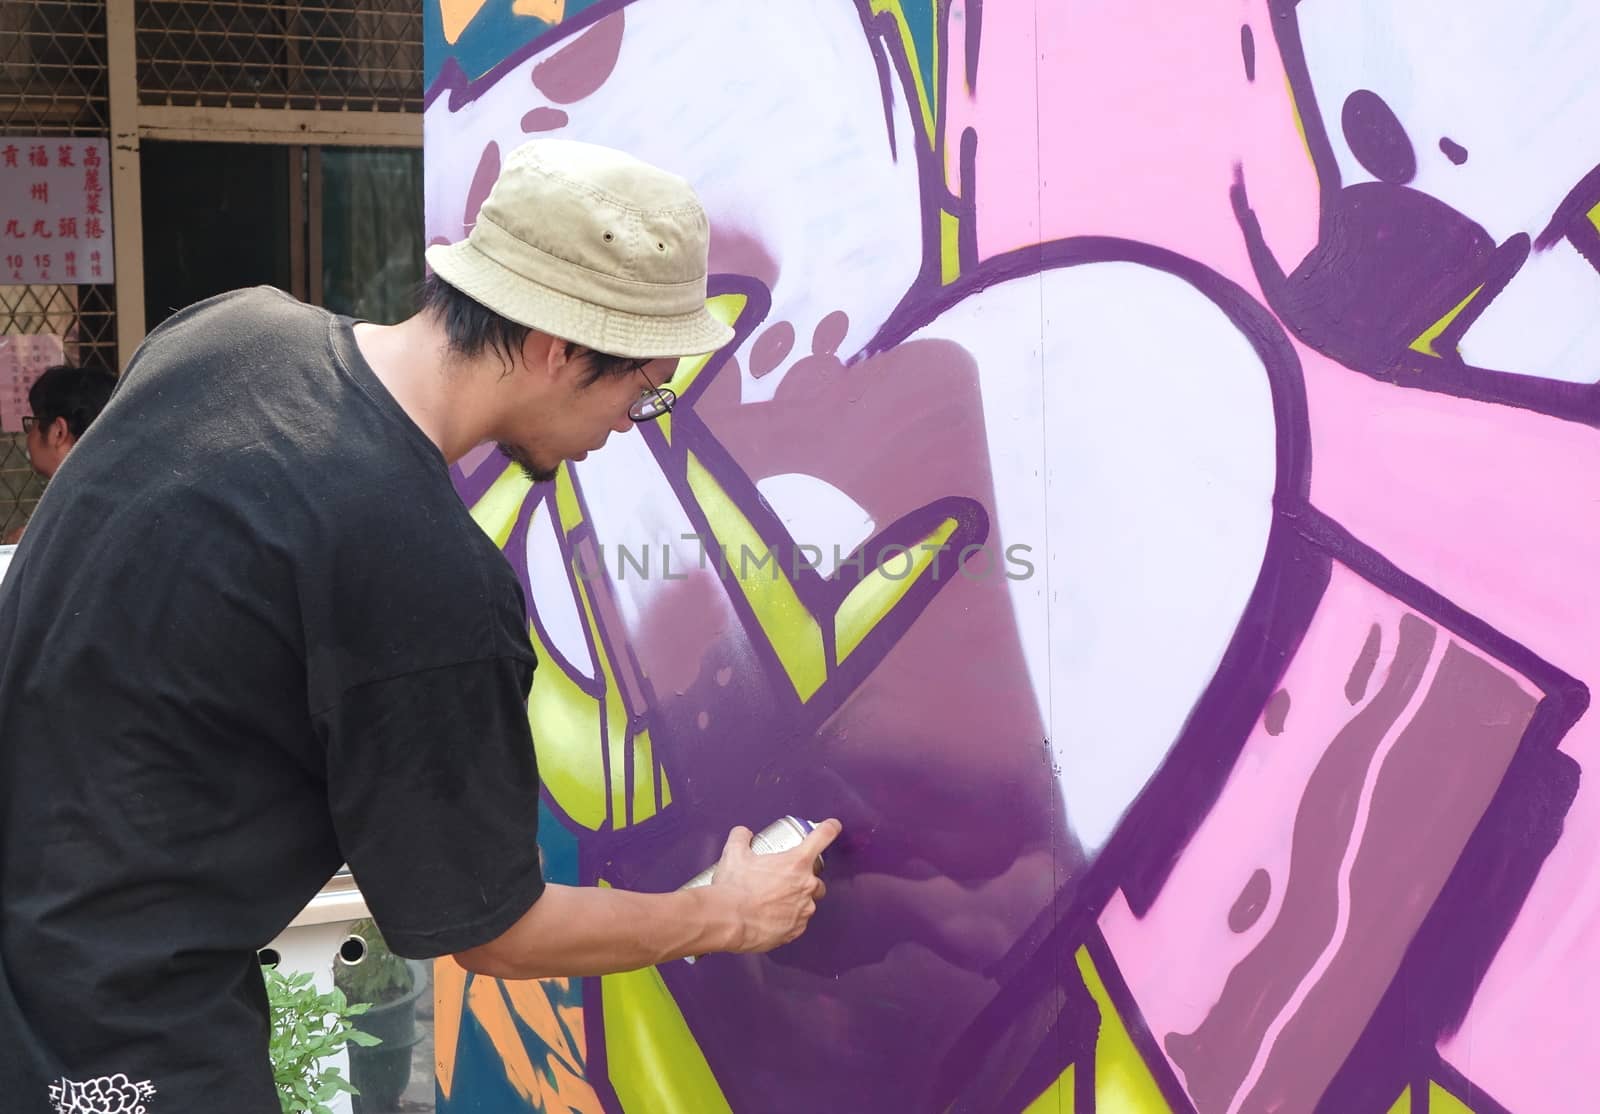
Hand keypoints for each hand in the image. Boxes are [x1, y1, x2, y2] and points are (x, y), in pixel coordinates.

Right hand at [709, 818, 841, 953]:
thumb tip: (743, 835)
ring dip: (795, 899)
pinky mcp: (796, 930)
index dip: (829, 828)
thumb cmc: (734, 889)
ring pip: (808, 901)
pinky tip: (771, 916)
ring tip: (772, 901)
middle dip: (802, 877)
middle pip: (816, 877)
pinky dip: (788, 918)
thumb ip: (741, 838)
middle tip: (782, 879)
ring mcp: (804, 909)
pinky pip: (798, 921)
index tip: (832, 826)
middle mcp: (806, 885)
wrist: (728, 921)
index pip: (822, 837)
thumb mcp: (734, 854)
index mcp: (796, 862)